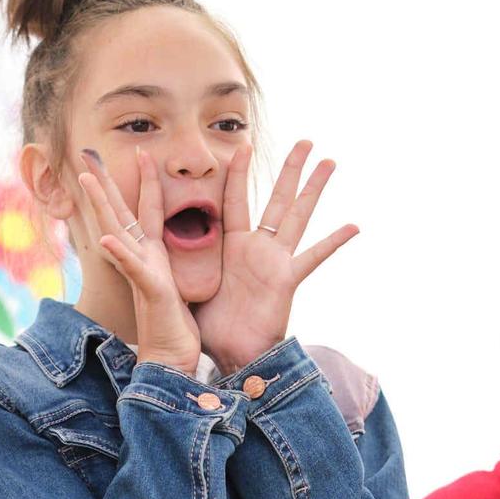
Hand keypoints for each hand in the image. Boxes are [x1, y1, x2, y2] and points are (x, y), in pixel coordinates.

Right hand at [77, 148, 200, 374]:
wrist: (172, 362)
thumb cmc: (176, 329)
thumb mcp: (177, 289)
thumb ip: (171, 268)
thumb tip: (174, 255)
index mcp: (152, 257)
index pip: (144, 212)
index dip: (144, 182)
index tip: (141, 153)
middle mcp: (142, 261)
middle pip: (120, 214)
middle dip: (105, 185)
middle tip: (87, 157)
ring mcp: (143, 275)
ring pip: (119, 233)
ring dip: (103, 205)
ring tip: (87, 181)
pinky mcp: (151, 291)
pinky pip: (134, 269)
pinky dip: (120, 253)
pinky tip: (107, 238)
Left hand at [194, 140, 357, 375]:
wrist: (230, 357)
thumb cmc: (211, 328)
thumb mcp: (188, 286)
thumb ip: (176, 264)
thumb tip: (145, 247)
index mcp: (234, 246)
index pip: (237, 199)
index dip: (240, 173)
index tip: (245, 145)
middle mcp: (259, 248)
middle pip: (278, 199)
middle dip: (291, 170)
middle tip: (306, 141)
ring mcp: (276, 261)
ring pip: (299, 216)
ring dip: (314, 188)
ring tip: (330, 161)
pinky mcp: (287, 279)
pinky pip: (314, 257)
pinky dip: (334, 242)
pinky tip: (354, 225)